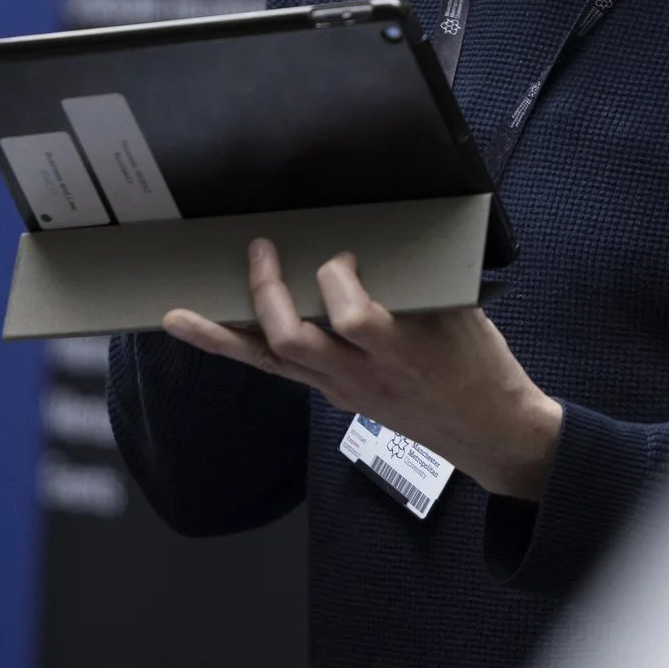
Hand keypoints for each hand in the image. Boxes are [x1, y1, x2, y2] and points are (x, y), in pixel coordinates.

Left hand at [163, 238, 562, 501]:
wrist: (490, 433)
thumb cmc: (481, 368)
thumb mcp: (463, 315)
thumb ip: (421, 282)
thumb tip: (386, 234)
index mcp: (402, 351)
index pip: (353, 317)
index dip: (337, 279)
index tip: (340, 253)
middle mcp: (363, 375)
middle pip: (294, 341)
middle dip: (267, 293)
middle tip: (261, 250)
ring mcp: (342, 389)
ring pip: (270, 362)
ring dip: (222, 333)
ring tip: (178, 313)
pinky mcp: (332, 395)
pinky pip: (276, 371)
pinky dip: (235, 349)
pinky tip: (198, 334)